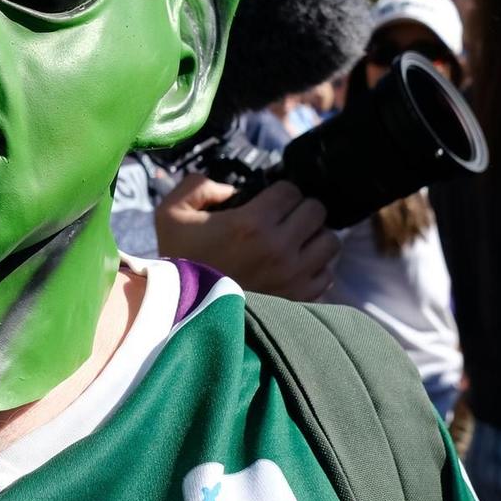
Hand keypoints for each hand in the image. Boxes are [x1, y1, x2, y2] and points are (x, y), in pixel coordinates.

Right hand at [154, 175, 340, 301]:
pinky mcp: (299, 299)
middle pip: (317, 211)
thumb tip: (229, 188)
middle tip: (283, 219)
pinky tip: (294, 267)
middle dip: (300, 209)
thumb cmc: (179, 262)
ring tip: (294, 241)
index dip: (278, 191)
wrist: (183, 313)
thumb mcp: (170, 214)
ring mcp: (294, 276)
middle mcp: (279, 248)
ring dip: (313, 237)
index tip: (267, 201)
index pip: (290, 190)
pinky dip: (315, 267)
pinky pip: (327, 274)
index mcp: (252, 223)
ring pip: (329, 241)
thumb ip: (198, 186)